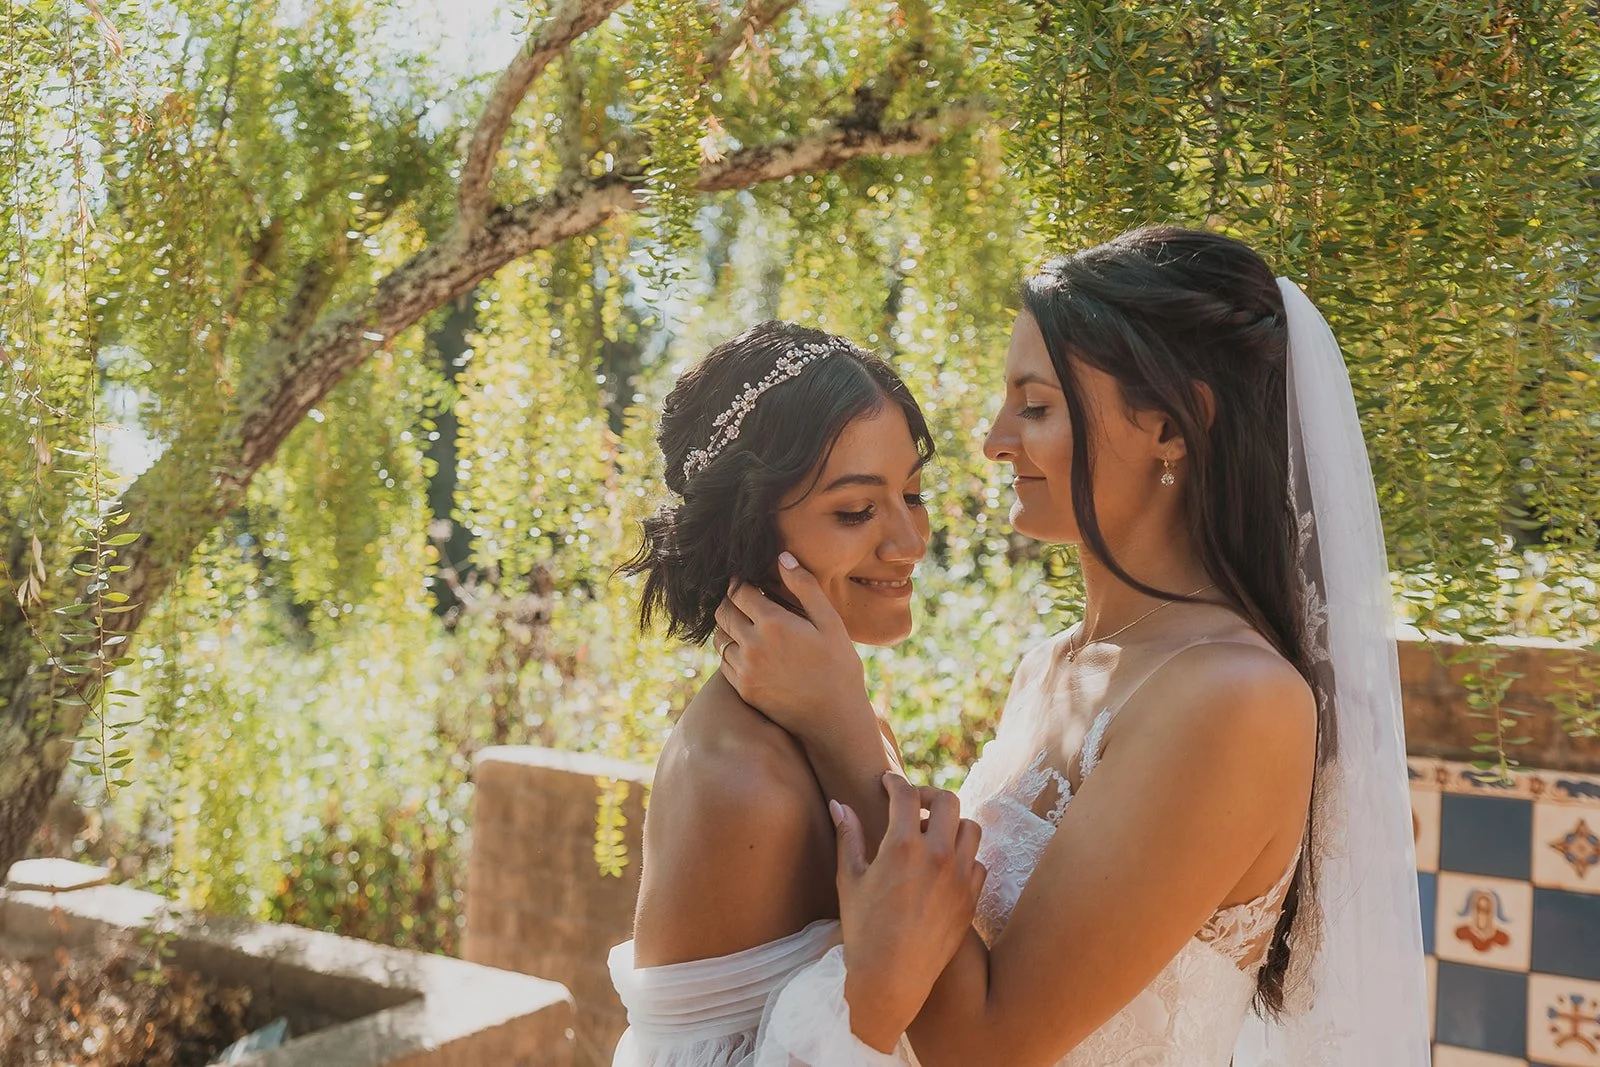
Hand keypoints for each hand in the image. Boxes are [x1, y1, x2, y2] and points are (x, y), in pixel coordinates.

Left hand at [714, 552, 870, 740]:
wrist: (834, 718)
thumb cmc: (838, 666)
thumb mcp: (829, 622)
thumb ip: (804, 587)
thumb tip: (782, 557)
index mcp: (773, 623)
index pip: (740, 591)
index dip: (742, 582)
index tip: (749, 581)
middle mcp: (752, 645)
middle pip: (724, 611)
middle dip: (732, 601)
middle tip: (745, 600)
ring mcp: (744, 669)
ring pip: (720, 637)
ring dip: (729, 626)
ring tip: (747, 624)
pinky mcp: (743, 689)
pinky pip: (723, 662)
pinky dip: (730, 651)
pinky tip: (749, 650)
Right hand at [833, 773, 985, 1051]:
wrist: (891, 980)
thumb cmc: (863, 931)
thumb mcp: (849, 880)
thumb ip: (848, 837)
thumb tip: (838, 804)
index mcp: (902, 846)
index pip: (905, 794)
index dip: (894, 781)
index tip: (888, 782)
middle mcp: (937, 856)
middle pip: (948, 800)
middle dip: (929, 795)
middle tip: (914, 804)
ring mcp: (959, 877)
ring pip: (971, 827)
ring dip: (952, 824)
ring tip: (933, 834)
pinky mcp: (971, 899)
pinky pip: (978, 862)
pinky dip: (964, 856)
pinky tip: (945, 866)